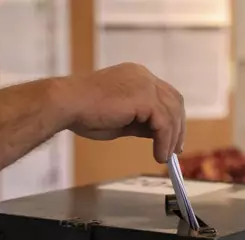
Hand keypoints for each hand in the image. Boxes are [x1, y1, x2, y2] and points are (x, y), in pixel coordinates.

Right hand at [59, 63, 185, 162]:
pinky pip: (164, 123)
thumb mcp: (121, 119)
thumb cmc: (84, 112)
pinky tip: (158, 154)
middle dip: (178, 128)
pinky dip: (164, 141)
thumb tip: (157, 135)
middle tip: (175, 151)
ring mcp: (145, 84)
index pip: (165, 95)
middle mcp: (143, 76)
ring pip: (172, 113)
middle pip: (175, 101)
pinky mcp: (144, 97)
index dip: (172, 117)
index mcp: (137, 76)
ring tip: (164, 157)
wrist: (66, 104)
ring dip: (171, 138)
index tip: (173, 139)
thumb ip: (140, 123)